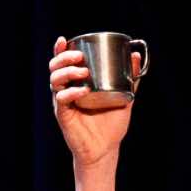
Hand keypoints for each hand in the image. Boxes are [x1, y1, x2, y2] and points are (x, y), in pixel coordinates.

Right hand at [49, 36, 134, 169]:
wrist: (105, 150)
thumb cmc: (111, 125)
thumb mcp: (124, 97)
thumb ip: (130, 78)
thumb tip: (135, 56)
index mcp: (76, 84)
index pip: (63, 63)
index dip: (60, 50)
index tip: (63, 40)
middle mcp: (67, 91)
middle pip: (55, 68)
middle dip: (64, 57)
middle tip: (80, 57)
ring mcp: (64, 103)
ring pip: (55, 81)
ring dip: (67, 71)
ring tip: (83, 71)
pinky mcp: (64, 115)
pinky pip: (62, 99)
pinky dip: (72, 92)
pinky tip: (83, 90)